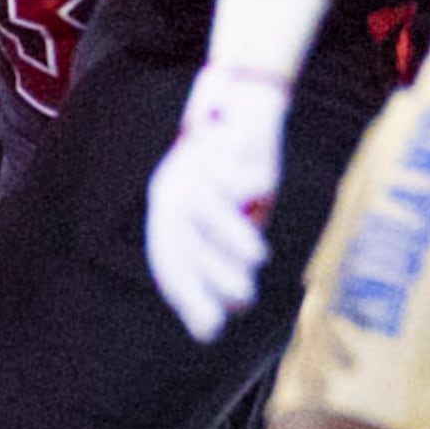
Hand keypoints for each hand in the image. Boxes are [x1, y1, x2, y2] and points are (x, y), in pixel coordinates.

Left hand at [146, 63, 289, 342]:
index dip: (186, 293)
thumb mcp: (234, 210)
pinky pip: (232, 174)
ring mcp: (194, 164)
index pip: (168, 256)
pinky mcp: (223, 142)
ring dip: (227, 238)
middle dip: (206, 272)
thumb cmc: (240, 165)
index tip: (208, 330)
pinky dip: (246, 194)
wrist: (245, 98)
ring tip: (256, 262)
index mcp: (168, 204)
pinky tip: (261, 204)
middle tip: (239, 302)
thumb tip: (233, 305)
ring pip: (201, 207)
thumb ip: (226, 247)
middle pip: (176, 235)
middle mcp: (171, 185)